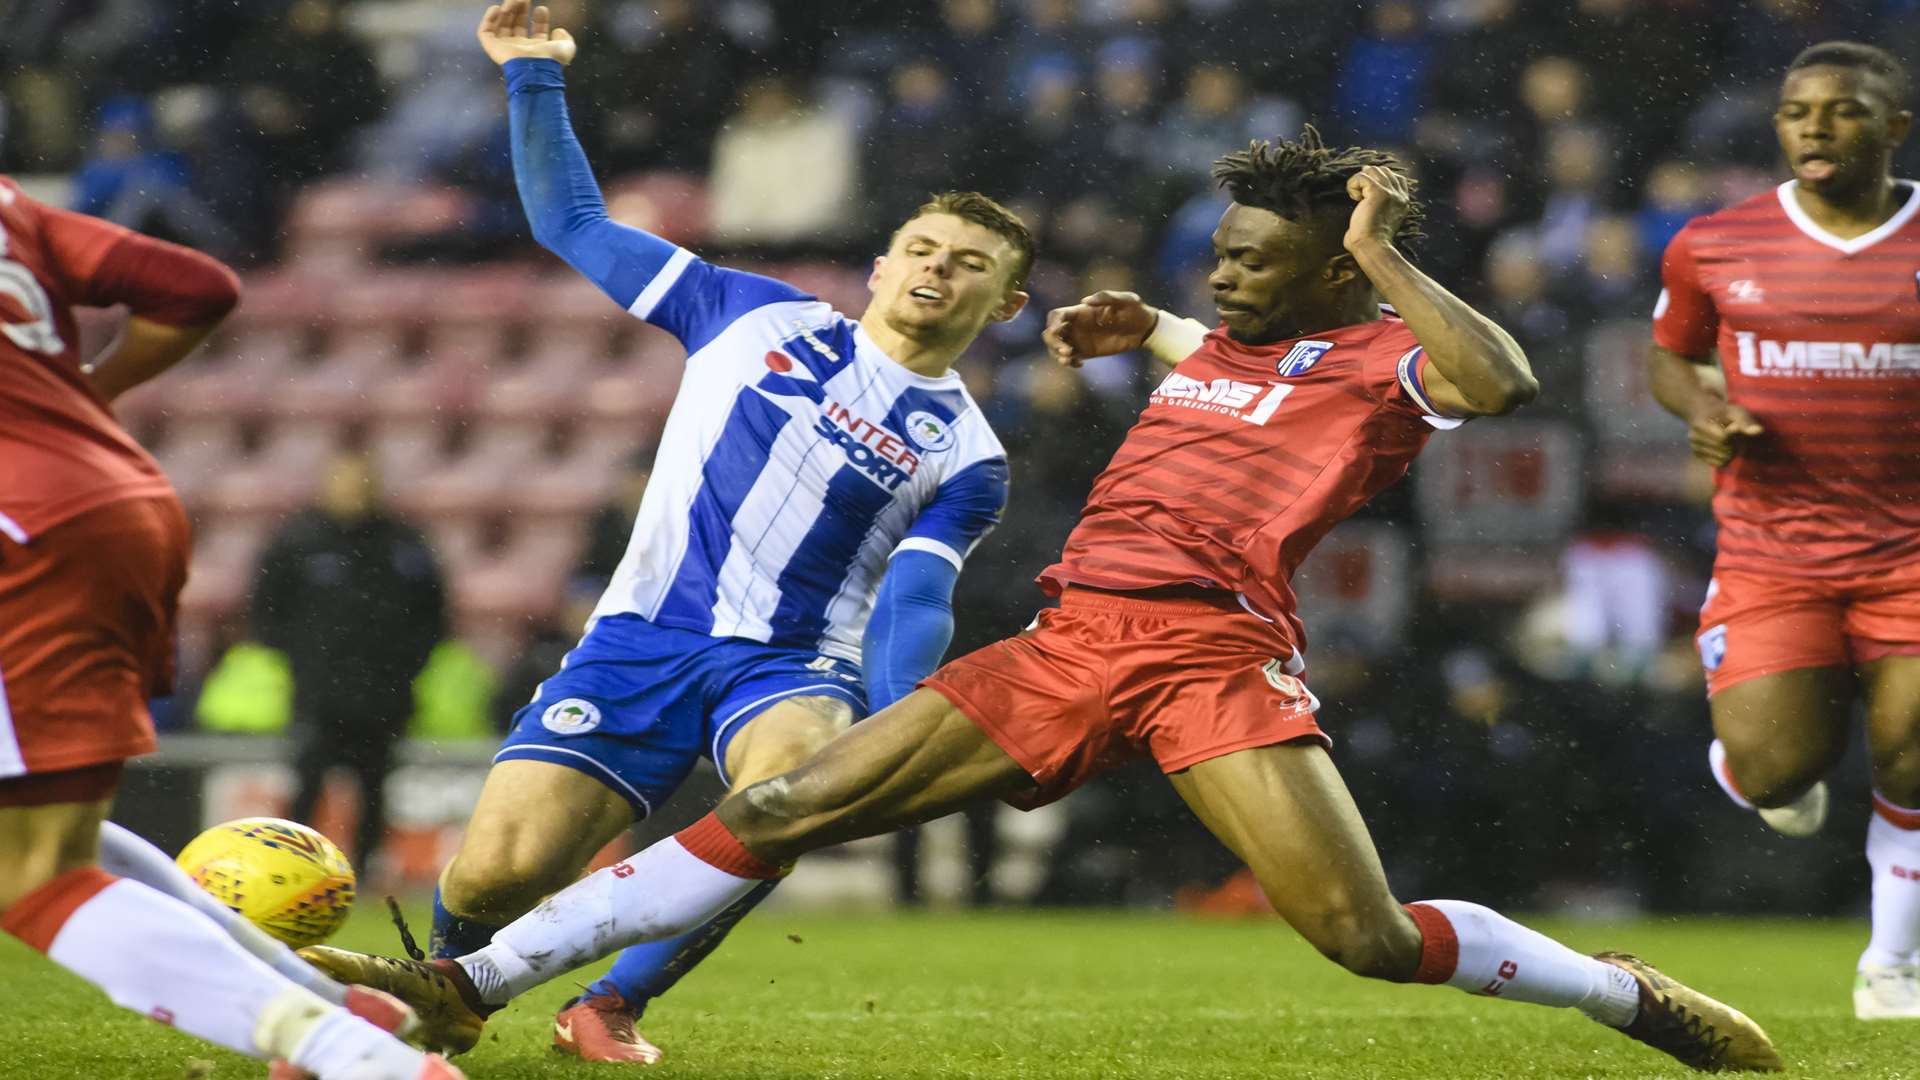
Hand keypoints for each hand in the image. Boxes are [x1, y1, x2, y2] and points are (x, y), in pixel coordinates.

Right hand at [477, 0, 575, 65]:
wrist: (533, 69)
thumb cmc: (549, 60)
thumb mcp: (566, 49)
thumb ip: (566, 39)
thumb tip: (558, 31)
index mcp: (537, 49)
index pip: (537, 31)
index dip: (540, 19)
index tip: (542, 9)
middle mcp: (521, 48)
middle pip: (518, 24)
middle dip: (521, 10)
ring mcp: (505, 47)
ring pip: (502, 25)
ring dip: (507, 11)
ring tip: (510, 3)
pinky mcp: (492, 47)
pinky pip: (485, 31)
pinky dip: (488, 18)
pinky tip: (496, 9)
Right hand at [1043, 291, 1157, 367]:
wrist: (1144, 329)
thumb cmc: (1135, 309)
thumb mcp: (1125, 299)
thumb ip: (1105, 297)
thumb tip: (1084, 301)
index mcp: (1080, 311)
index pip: (1056, 316)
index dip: (1053, 323)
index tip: (1059, 332)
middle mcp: (1076, 325)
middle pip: (1051, 333)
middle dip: (1053, 343)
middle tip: (1067, 352)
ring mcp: (1080, 339)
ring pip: (1056, 347)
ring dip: (1057, 355)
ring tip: (1069, 360)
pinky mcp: (1086, 352)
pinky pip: (1069, 359)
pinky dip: (1069, 363)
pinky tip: (1080, 364)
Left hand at [1342, 165, 1411, 252]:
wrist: (1371, 247)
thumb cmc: (1370, 239)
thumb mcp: (1379, 219)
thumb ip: (1377, 204)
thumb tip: (1362, 192)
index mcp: (1402, 201)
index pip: (1395, 177)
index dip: (1379, 180)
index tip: (1366, 193)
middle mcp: (1399, 195)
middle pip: (1383, 170)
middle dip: (1368, 178)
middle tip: (1359, 196)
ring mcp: (1390, 192)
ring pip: (1373, 170)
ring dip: (1359, 181)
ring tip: (1357, 198)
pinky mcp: (1378, 192)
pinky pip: (1361, 176)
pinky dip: (1353, 185)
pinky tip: (1354, 198)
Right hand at [1686, 400, 1763, 466]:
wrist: (1703, 413)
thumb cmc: (1723, 412)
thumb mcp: (1736, 411)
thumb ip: (1746, 422)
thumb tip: (1759, 431)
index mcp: (1701, 424)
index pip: (1724, 438)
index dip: (1735, 435)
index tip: (1735, 427)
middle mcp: (1695, 437)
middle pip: (1724, 450)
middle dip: (1734, 445)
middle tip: (1735, 436)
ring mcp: (1695, 447)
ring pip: (1722, 458)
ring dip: (1732, 452)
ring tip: (1730, 442)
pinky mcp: (1698, 455)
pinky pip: (1718, 463)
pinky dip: (1726, 458)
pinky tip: (1725, 449)